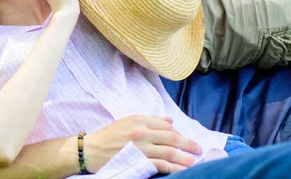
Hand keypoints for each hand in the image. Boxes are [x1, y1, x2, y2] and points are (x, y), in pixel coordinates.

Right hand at [84, 115, 201, 174]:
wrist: (90, 150)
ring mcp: (140, 147)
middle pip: (171, 138)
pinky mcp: (138, 161)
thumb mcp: (127, 122)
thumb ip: (149, 121)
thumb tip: (170, 121)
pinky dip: (174, 167)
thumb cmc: (108, 136)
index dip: (178, 133)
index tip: (185, 140)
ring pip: (169, 152)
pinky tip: (183, 170)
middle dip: (188, 144)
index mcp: (139, 120)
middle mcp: (141, 132)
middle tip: (199, 150)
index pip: (165, 125)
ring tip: (195, 162)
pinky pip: (161, 164)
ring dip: (185, 157)